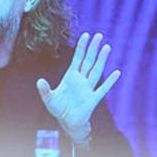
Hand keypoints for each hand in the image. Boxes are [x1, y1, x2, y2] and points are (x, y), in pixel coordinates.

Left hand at [36, 32, 120, 146]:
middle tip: (99, 35)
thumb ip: (45, 90)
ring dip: (102, 59)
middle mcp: (81, 80)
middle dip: (93, 48)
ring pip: (96, 71)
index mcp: (71, 77)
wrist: (67, 121)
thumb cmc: (59, 108)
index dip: (81, 47)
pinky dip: (110, 81)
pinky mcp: (93, 98)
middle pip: (89, 61)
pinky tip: (117, 72)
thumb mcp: (49, 98)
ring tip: (106, 47)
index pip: (78, 58)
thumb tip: (39, 81)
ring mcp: (88, 88)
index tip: (86, 35)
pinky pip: (103, 88)